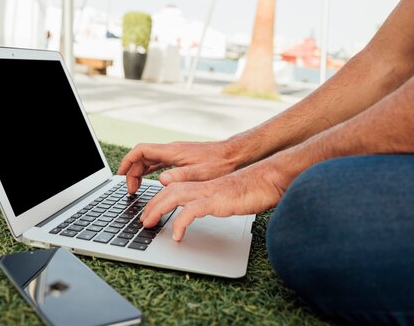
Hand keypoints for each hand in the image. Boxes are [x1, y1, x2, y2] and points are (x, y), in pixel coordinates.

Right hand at [117, 140, 242, 193]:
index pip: (141, 150)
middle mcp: (171, 150)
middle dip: (131, 172)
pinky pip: (158, 162)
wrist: (233, 155)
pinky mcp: (180, 158)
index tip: (120, 175)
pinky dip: (149, 171)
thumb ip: (179, 176)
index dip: (127, 161)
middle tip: (131, 190)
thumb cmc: (219, 164)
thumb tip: (161, 180)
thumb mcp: (200, 173)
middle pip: (142, 156)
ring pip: (149, 160)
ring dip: (139, 172)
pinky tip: (150, 181)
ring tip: (136, 188)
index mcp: (172, 152)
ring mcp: (175, 153)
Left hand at [140, 156, 295, 240]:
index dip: (159, 199)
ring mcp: (210, 192)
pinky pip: (193, 210)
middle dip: (152, 205)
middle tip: (143, 221)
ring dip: (158, 210)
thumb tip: (203, 210)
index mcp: (204, 185)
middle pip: (169, 190)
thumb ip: (213, 202)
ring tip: (149, 225)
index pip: (174, 188)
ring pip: (175, 196)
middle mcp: (203, 186)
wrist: (270, 179)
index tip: (150, 212)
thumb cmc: (254, 189)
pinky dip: (181, 222)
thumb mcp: (228, 197)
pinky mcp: (218, 200)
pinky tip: (177, 235)